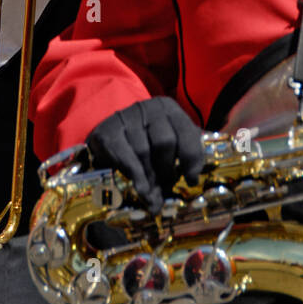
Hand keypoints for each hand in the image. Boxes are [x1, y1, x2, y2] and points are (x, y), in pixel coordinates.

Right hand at [87, 97, 205, 213]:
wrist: (108, 133)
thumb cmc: (144, 139)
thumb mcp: (166, 138)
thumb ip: (182, 152)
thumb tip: (194, 180)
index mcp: (168, 108)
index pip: (187, 132)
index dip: (192, 159)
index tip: (192, 180)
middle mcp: (148, 107)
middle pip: (165, 142)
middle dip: (168, 169)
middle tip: (167, 186)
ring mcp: (126, 117)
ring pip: (144, 152)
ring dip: (151, 178)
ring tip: (154, 196)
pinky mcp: (108, 132)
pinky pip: (126, 157)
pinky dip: (137, 177)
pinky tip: (143, 191)